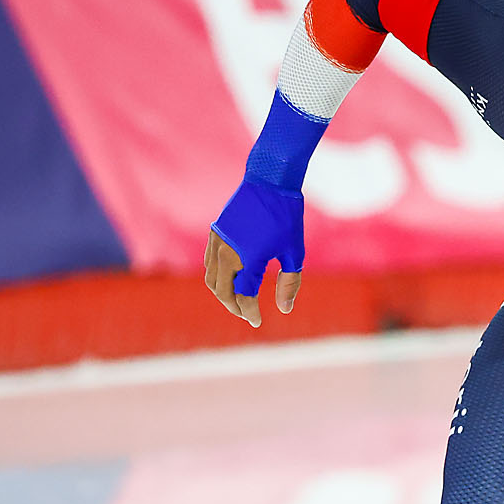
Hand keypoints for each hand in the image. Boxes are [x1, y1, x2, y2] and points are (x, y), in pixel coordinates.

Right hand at [207, 178, 305, 327]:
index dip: (250, 312)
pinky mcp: (215, 232)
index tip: (257, 322)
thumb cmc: (286, 216)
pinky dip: (215, 277)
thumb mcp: (294, 252)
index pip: (243, 296)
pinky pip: (208, 263)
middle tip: (247, 315)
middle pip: (222, 292)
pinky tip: (229, 280)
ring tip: (238, 301)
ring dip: (222, 294)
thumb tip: (285, 309)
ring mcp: (218, 241)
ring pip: (211, 278)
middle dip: (234, 307)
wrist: (268, 180)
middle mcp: (227, 252)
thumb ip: (289, 283)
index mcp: (248, 259)